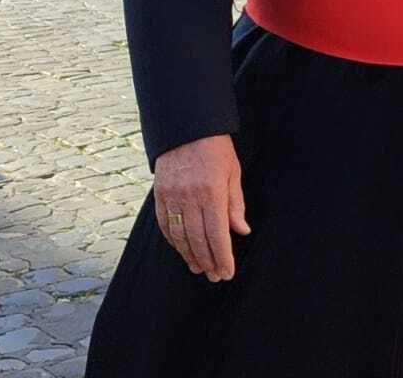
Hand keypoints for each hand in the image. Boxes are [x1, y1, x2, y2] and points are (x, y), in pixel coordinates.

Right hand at [153, 135, 250, 280]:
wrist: (187, 127)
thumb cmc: (216, 149)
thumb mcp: (233, 173)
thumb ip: (235, 204)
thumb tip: (241, 231)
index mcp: (211, 192)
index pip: (217, 234)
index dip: (223, 256)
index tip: (227, 272)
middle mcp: (190, 197)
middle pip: (198, 240)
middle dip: (208, 261)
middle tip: (215, 276)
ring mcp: (172, 196)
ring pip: (180, 236)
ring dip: (190, 255)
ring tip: (199, 268)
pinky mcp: (160, 194)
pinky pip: (165, 224)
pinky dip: (173, 241)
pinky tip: (182, 250)